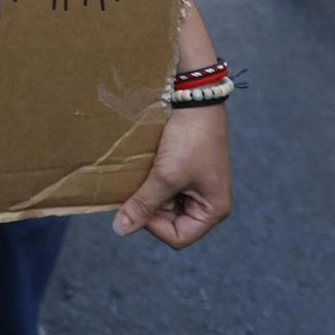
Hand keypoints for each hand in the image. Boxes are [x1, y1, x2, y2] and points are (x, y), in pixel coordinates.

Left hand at [112, 104, 229, 248]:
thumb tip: (120, 230)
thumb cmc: (189, 140)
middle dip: (152, 207)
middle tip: (142, 184)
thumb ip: (143, 204)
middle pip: (170, 222)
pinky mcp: (186, 170)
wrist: (194, 98)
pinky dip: (153, 180)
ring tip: (145, 173)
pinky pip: (165, 186)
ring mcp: (197, 185)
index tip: (140, 203)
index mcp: (213, 209)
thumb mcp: (165, 176)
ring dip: (150, 192)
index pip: (178, 237)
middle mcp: (208, 201)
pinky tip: (147, 166)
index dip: (154, 226)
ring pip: (164, 204)